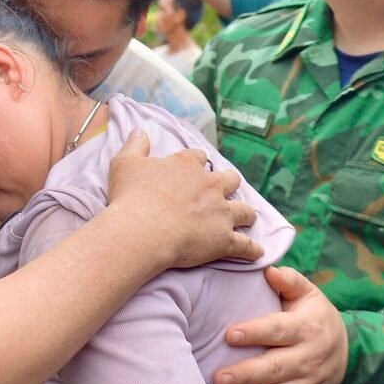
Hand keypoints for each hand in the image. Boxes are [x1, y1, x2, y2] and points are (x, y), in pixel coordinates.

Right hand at [107, 128, 261, 268]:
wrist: (142, 231)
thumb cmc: (131, 197)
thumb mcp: (125, 164)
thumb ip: (135, 146)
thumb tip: (139, 131)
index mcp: (187, 165)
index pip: (199, 158)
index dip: (198, 163)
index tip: (196, 168)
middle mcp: (210, 185)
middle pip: (229, 179)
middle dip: (229, 183)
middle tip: (225, 191)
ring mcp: (221, 212)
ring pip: (244, 210)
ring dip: (246, 214)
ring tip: (249, 218)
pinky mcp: (224, 239)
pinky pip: (245, 246)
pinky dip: (252, 250)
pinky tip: (258, 252)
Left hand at [215, 267, 347, 383]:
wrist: (346, 347)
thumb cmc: (315, 315)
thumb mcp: (308, 293)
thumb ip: (289, 281)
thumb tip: (269, 271)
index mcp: (307, 326)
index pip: (278, 330)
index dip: (255, 332)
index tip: (229, 335)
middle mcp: (309, 355)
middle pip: (276, 366)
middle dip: (247, 373)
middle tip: (220, 376)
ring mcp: (310, 379)